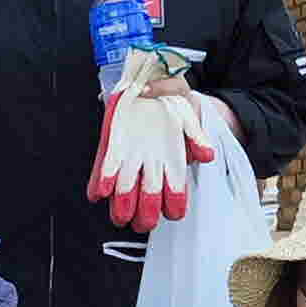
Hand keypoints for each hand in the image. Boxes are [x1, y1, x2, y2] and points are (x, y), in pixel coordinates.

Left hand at [87, 50, 221, 230]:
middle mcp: (150, 165)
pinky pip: (105, 168)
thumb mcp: (189, 115)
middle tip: (143, 224)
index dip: (175, 204)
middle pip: (149, 197)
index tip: (174, 213)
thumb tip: (207, 156)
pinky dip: (101, 181)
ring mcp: (130, 159)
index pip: (176, 191)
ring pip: (125, 189)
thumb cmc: (172, 101)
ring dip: (122, 204)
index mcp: (172, 161)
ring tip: (120, 216)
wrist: (152, 82)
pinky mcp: (113, 149)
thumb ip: (196, 135)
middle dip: (146, 213)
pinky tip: (98, 193)